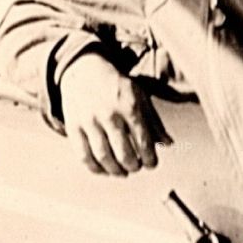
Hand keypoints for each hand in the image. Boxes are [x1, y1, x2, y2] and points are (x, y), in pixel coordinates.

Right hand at [58, 53, 170, 175]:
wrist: (84, 71)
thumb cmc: (116, 87)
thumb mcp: (140, 97)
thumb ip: (154, 121)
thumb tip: (169, 143)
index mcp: (130, 106)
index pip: (144, 141)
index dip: (150, 159)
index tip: (151, 164)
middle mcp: (109, 114)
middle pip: (123, 153)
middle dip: (133, 166)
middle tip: (135, 167)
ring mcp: (89, 121)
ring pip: (103, 157)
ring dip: (115, 171)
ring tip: (122, 171)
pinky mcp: (74, 127)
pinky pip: (84, 155)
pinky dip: (95, 168)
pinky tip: (103, 169)